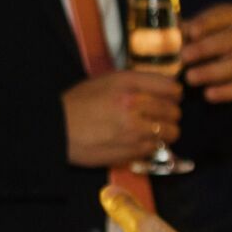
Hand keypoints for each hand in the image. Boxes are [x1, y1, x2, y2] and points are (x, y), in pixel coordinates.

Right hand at [62, 70, 182, 167]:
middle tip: (159, 114)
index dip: (172, 93)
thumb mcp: (105, 80)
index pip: (171, 88)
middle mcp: (135, 106)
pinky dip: (152, 145)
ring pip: (171, 132)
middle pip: (174, 111)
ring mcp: (135, 130)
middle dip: (170, 113)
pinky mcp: (132, 151)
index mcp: (128, 85)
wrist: (57, 129)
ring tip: (152, 129)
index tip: (169, 96)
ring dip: (165, 131)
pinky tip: (138, 140)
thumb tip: (164, 86)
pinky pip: (156, 148)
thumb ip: (135, 81)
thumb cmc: (78, 103)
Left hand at [180, 3, 231, 103]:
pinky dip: (224, 92)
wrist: (229, 55)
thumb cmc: (204, 37)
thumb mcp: (196, 29)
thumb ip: (184, 32)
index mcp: (231, 16)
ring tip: (190, 78)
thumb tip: (168, 36)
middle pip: (229, 41)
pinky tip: (208, 95)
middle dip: (205, 49)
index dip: (206, 24)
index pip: (221, 17)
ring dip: (211, 72)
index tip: (191, 32)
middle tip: (184, 56)